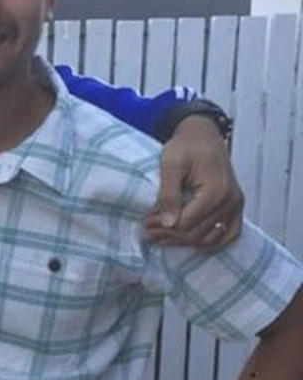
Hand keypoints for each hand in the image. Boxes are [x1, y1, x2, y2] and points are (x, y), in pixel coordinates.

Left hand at [142, 115, 243, 248]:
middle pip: (197, 233)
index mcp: (215, 190)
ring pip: (211, 238)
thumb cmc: (186, 145)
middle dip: (169, 237)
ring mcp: (236, 205)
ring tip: (160, 240)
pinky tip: (191, 244)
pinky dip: (212, 243)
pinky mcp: (235, 206)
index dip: (162, 228)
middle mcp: (230, 200)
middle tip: (147, 235)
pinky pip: (229, 233)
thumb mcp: (170, 164)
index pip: (186, 223)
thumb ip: (169, 194)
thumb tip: (168, 223)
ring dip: (185, 243)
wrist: (203, 135)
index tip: (144, 225)